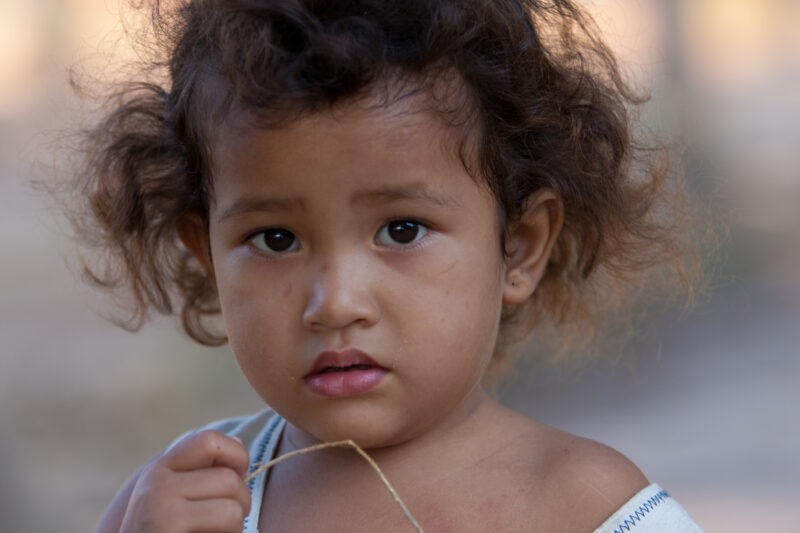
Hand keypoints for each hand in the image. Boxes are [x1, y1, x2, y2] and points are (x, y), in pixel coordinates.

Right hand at [119, 430, 250, 532]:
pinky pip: (227, 523)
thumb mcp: (176, 500)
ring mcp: (159, 507)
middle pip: (230, 477)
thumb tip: (240, 447)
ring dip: (237, 526)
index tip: (237, 478)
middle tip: (229, 522)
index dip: (236, 455)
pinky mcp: (168, 527)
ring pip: (234, 505)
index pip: (208, 440)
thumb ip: (201, 475)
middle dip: (242, 502)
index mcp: (159, 470)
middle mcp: (155, 483)